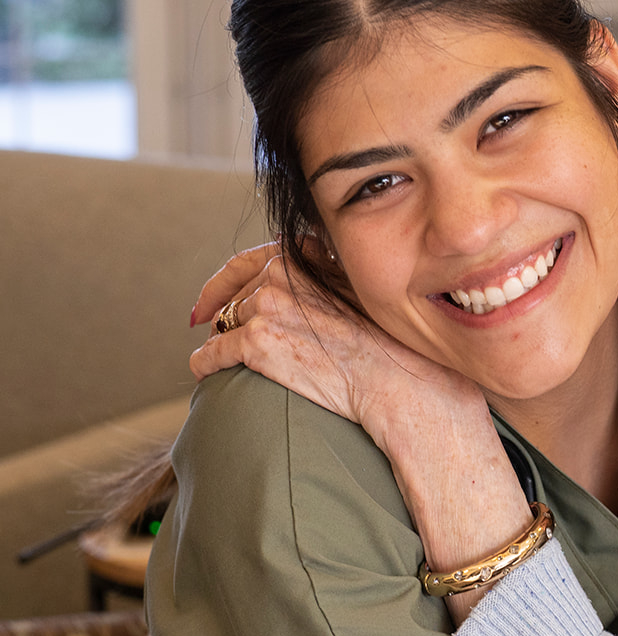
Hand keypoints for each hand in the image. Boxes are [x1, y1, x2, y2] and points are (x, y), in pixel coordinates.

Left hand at [189, 243, 488, 455]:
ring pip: (224, 322)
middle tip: (204, 324)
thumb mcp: (360, 293)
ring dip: (221, 339)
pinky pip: (211, 353)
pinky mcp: (256, 341)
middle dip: (223, 311)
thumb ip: (326, 281)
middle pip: (237, 293)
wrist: (396, 379)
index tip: (211, 297)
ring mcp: (268, 305)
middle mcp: (285, 271)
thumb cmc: (388, 346)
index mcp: (310, 255)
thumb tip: (295, 289)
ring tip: (222, 359)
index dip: (226, 280)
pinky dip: (205, 364)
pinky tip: (207, 373)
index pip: (253, 259)